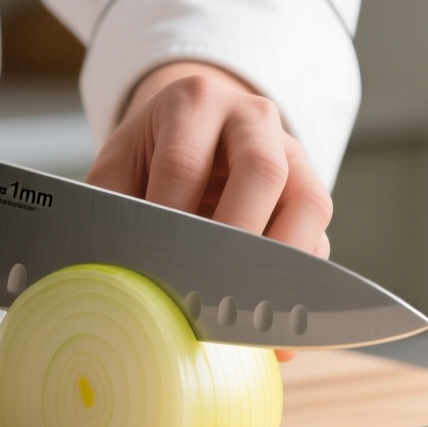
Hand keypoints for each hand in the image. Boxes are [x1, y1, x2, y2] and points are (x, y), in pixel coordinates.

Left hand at [87, 63, 333, 359]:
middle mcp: (252, 118)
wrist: (198, 125)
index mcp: (195, 103)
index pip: (184, 162)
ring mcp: (293, 153)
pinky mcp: (312, 191)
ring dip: (283, 258)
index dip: (170, 218)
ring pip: (308, 201)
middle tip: (210, 288)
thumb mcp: (120, 164)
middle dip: (236, 235)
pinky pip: (319, 236)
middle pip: (261, 171)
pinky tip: (275, 324)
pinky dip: (299, 281)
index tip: (155, 266)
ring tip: (252, 307)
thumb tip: (108, 270)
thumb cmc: (154, 152)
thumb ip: (111, 207)